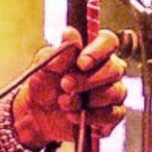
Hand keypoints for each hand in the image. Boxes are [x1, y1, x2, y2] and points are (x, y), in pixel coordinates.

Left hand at [7, 29, 128, 151]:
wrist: (36, 114)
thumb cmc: (44, 84)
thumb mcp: (44, 65)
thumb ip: (59, 51)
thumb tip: (70, 34)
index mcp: (93, 52)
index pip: (109, 41)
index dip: (99, 50)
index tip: (81, 62)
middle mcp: (107, 71)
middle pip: (115, 69)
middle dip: (89, 79)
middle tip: (65, 84)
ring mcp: (112, 94)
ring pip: (115, 92)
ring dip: (87, 100)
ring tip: (64, 103)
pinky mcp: (110, 116)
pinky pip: (113, 115)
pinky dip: (92, 117)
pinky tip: (74, 116)